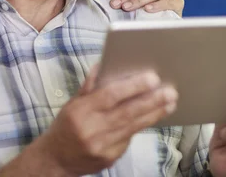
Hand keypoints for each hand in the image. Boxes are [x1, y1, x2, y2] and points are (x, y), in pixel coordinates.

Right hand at [40, 66, 177, 175]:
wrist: (55, 160)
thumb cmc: (66, 126)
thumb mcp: (73, 103)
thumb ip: (90, 86)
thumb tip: (105, 64)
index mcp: (81, 111)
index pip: (110, 96)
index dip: (133, 87)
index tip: (152, 78)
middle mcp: (91, 129)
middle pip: (127, 112)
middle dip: (152, 101)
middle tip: (170, 91)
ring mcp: (101, 146)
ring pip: (133, 127)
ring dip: (154, 114)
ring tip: (170, 103)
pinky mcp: (109, 158)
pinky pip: (129, 139)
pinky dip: (142, 126)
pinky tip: (154, 116)